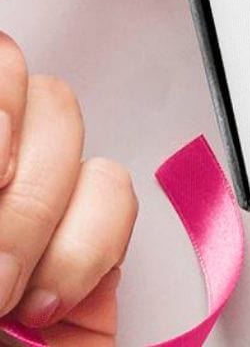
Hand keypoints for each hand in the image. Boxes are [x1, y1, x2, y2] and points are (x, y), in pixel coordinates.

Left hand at [0, 33, 136, 345]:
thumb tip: (7, 185)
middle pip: (15, 73)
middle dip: (8, 171)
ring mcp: (28, 199)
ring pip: (69, 118)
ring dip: (41, 212)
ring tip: (7, 291)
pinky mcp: (89, 240)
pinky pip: (115, 189)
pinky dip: (89, 244)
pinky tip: (46, 299)